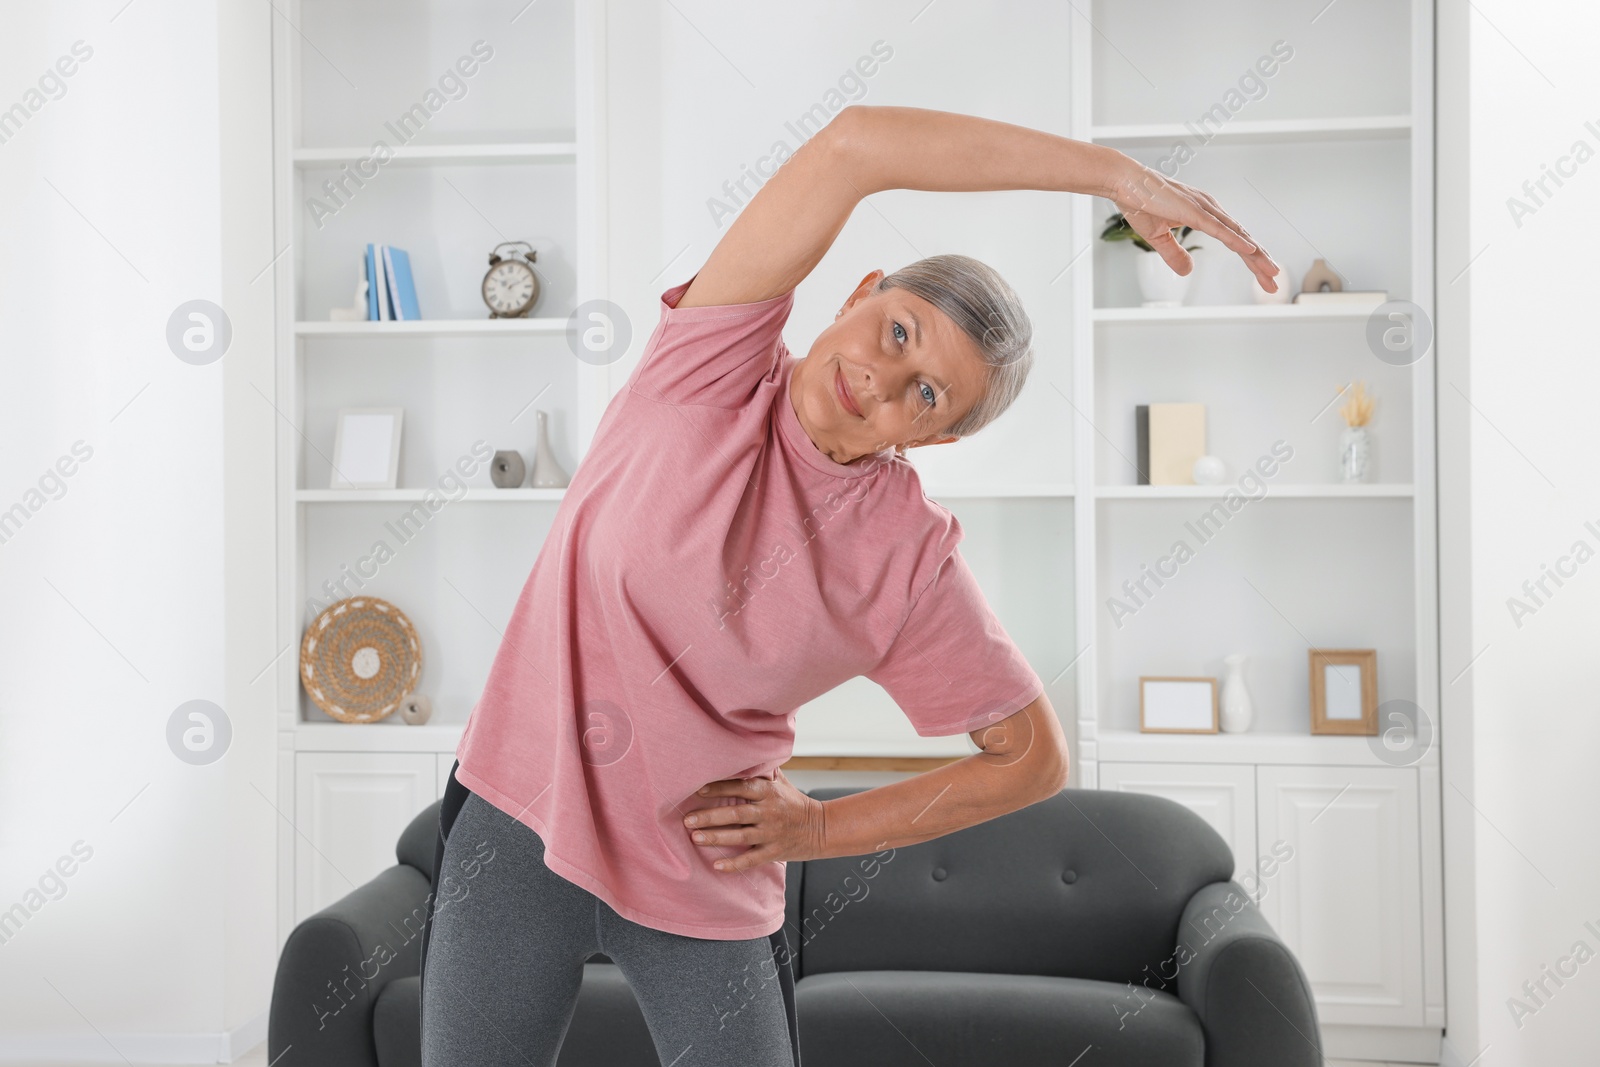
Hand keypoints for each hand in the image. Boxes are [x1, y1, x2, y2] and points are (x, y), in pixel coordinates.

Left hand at [682, 769, 825, 872]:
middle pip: (736, 814)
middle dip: (710, 817)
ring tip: (695, 838)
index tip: (698, 790)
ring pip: (741, 836)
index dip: (720, 788)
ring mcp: (771, 833)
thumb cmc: (795, 803)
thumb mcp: (781, 783)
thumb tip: (742, 751)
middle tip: (687, 820)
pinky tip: (717, 865)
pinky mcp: (774, 852)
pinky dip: (734, 864)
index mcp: (769, 792)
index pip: (741, 787)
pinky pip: (751, 859)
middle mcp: (769, 812)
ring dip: (716, 837)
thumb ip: (762, 770)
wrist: (822, 828)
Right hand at [1106, 157, 1280, 291]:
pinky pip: (1219, 229)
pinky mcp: (1194, 211)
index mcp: (1205, 214)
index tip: (1263, 276)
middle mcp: (1210, 210)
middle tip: (1275, 281)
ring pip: (1237, 235)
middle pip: (1242, 239)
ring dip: (1256, 255)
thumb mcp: (1158, 238)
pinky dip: (1237, 241)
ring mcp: (1204, 209)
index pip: (1234, 240)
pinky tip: (1251, 251)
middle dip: (1260, 262)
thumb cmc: (1141, 202)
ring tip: (1271, 271)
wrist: (1125, 182)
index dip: (1250, 259)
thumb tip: (1189, 272)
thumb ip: (1175, 255)